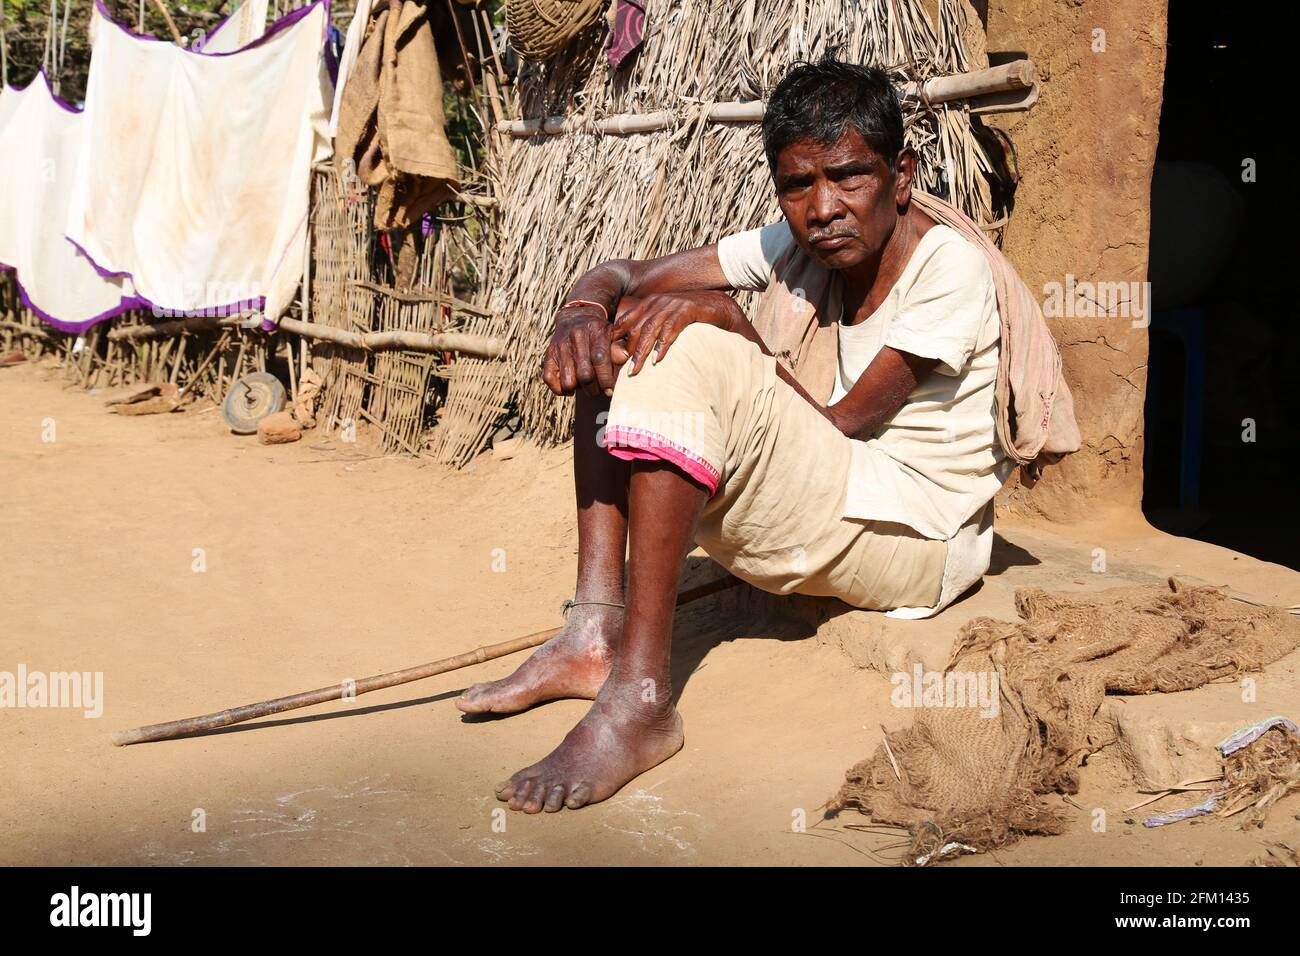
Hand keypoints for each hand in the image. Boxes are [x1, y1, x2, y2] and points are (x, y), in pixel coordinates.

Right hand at [541, 304, 626, 396]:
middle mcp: (576, 336)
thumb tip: (624, 359)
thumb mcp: (613, 334)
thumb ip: (620, 347)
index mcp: (595, 330)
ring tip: (587, 387)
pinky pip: (549, 378)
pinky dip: (560, 389)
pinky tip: (571, 387)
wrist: (576, 316)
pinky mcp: (549, 353)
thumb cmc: (599, 331)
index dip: (605, 379)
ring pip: (568, 381)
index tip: (610, 390)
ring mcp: (560, 345)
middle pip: (584, 374)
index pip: (599, 359)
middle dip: (594, 389)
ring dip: (579, 390)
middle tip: (599, 391)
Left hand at [610, 291, 741, 374]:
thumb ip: (651, 330)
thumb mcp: (666, 321)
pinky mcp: (688, 309)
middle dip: (629, 352)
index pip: (626, 321)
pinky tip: (658, 359)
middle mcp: (658, 302)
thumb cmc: (691, 318)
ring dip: (642, 352)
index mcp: (649, 304)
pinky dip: (663, 344)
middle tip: (626, 373)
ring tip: (635, 370)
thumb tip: (635, 351)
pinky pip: (671, 328)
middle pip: (636, 328)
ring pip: (650, 329)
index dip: (616, 339)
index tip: (610, 359)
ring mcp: (673, 304)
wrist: (719, 306)